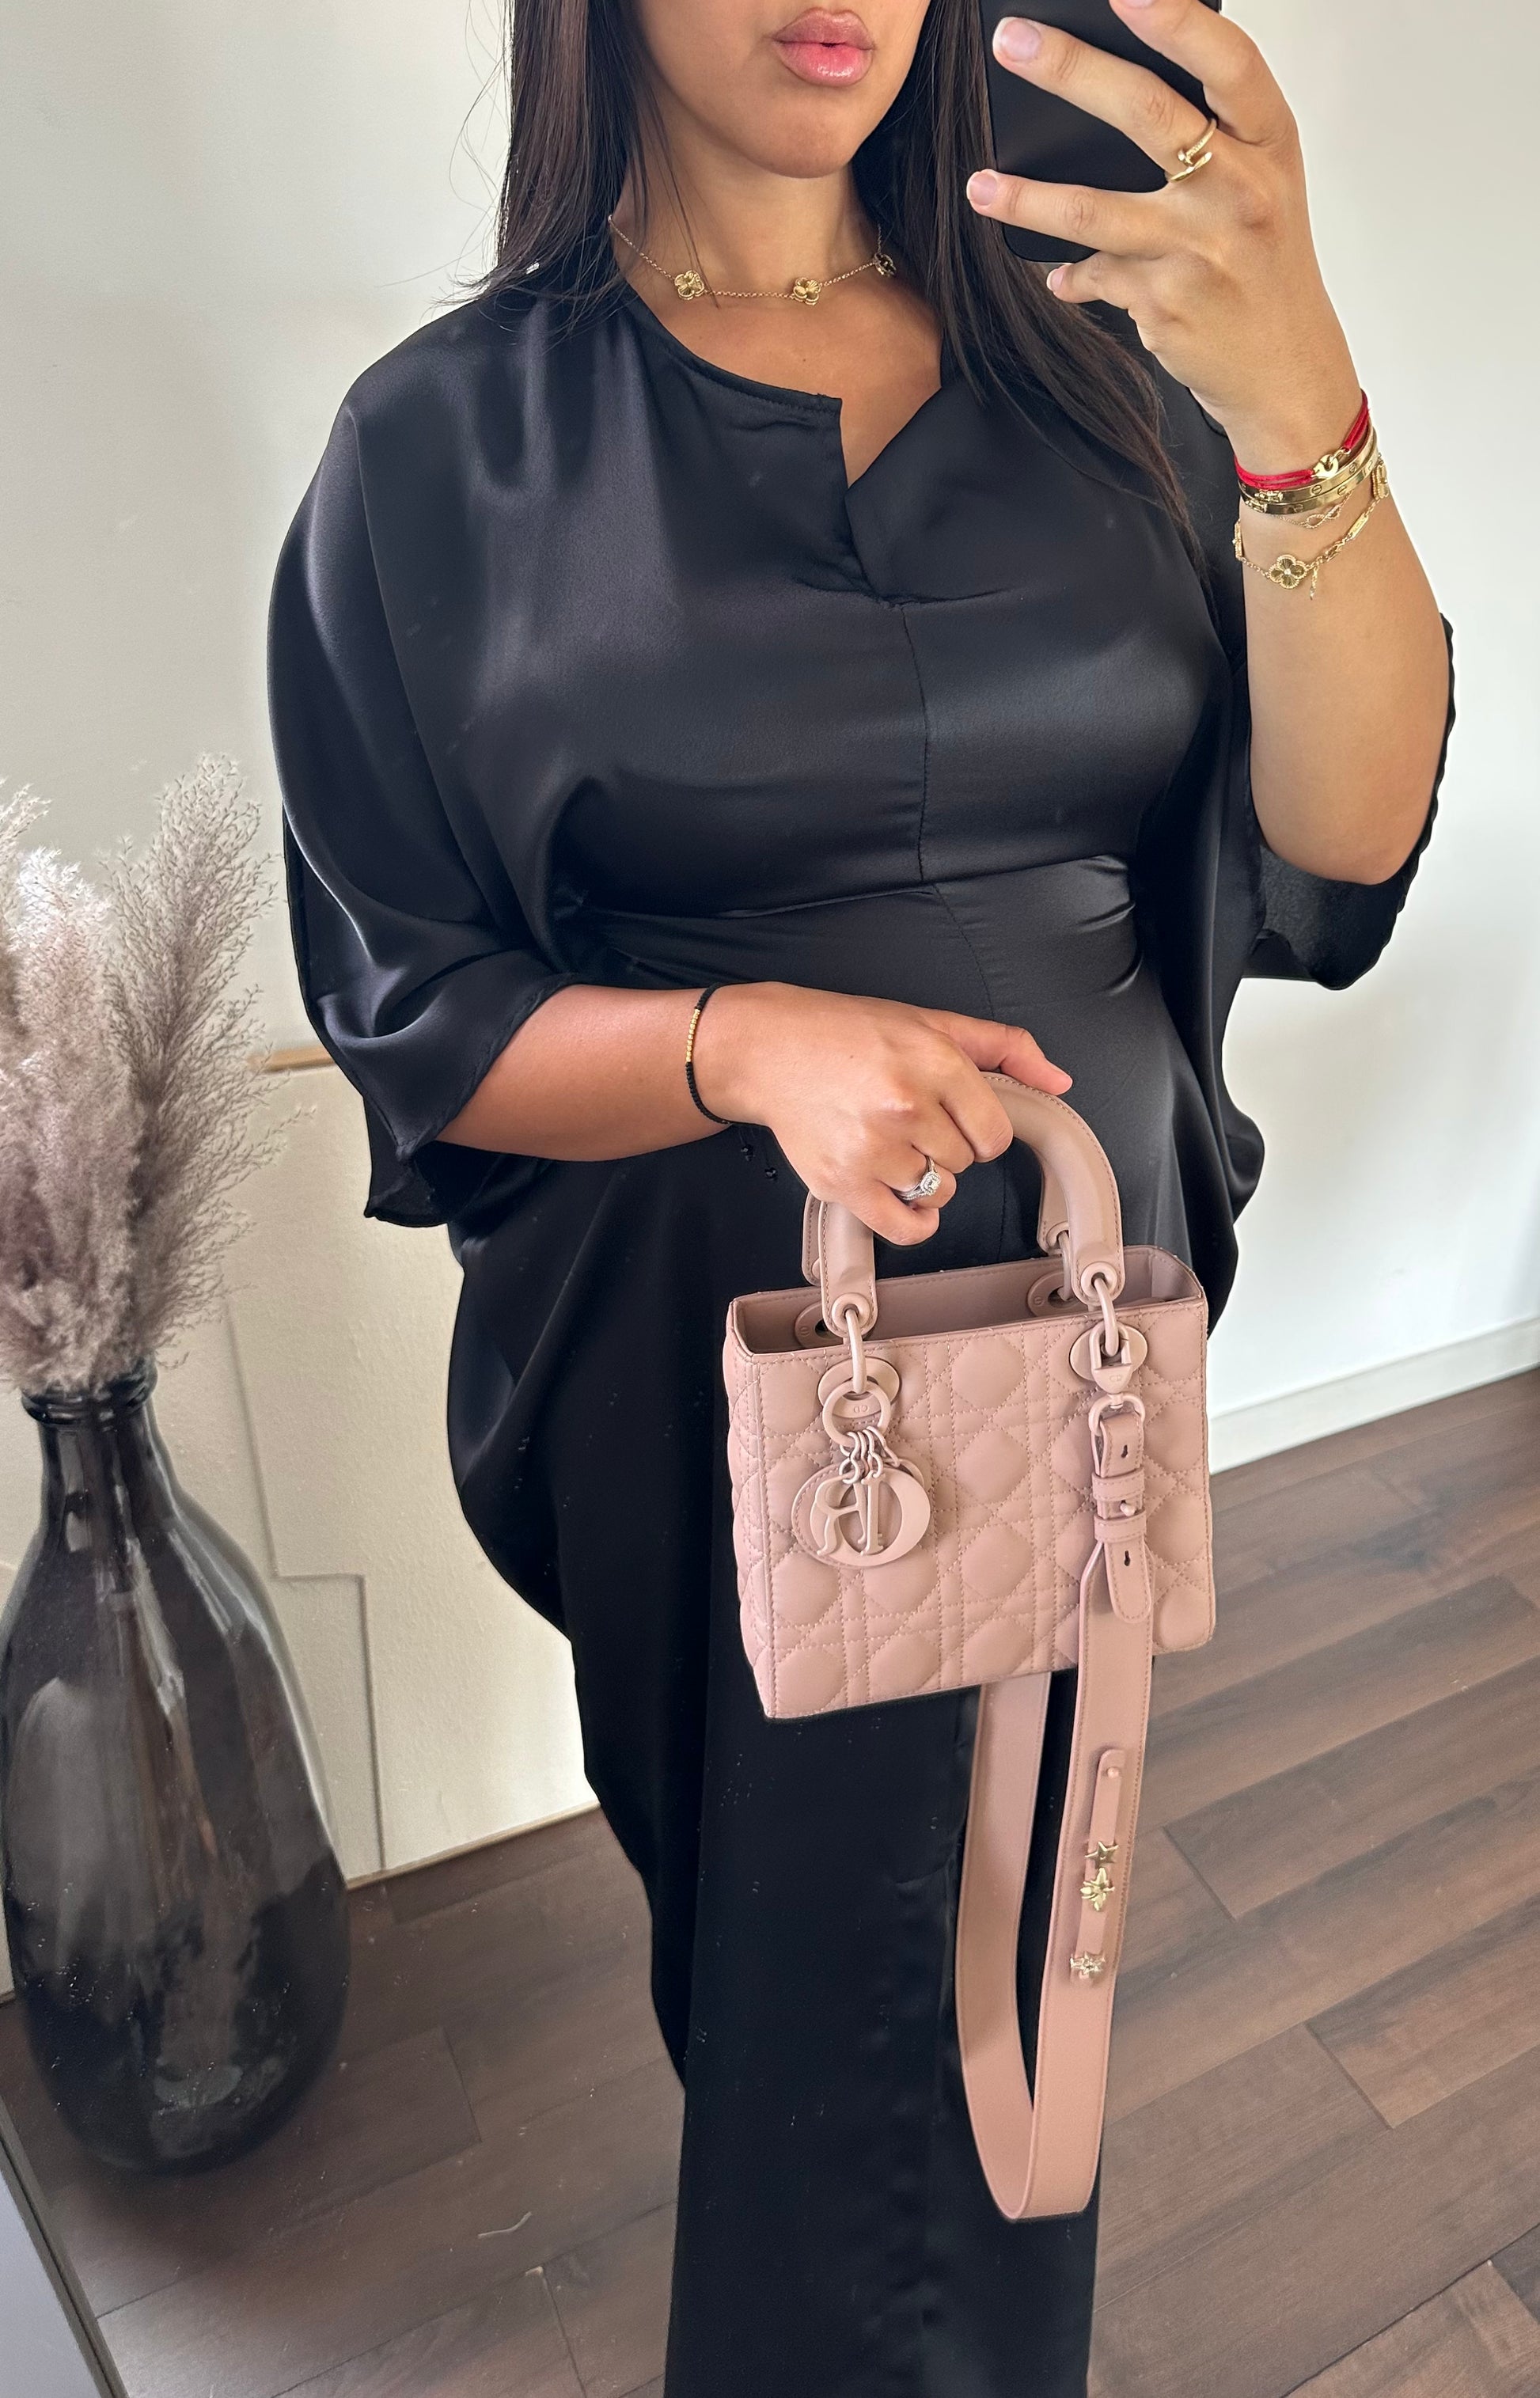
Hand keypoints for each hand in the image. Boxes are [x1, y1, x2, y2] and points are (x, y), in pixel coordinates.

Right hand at [691, 982, 1072, 1245]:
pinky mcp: (842, 1182)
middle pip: (966, 1163)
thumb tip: (1058, 1080)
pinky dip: (913, 1220)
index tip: (954, 1115)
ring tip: (889, 1141)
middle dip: (946, 1145)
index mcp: (935, 1062)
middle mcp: (906, 1105)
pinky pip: (905, 1227)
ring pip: (938, 1193)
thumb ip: (1004, 1048)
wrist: (768, 1049)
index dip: (979, 1128)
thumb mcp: (931, 1022)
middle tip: (909, 1118)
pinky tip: (902, 1195)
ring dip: (922, 1176)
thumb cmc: (847, 1033)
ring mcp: (873, 1148)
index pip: (995, 1134)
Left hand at [967, 0, 1362, 471]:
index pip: (1230, 62)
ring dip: (1029, 198)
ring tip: (981, 186)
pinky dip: (1071, 275)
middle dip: (1070, 70)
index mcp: (1270, 144)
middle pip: (1148, 115)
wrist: (1286, 370)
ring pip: (1097, 210)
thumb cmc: (1264, 263)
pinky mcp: (1165, 304)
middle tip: (1011, 42)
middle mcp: (1240, 190)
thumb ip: (1213, 134)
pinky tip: (1058, 276)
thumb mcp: (1263, 184)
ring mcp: (1201, 250)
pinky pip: (1095, 275)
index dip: (1178, 20)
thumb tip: (1116, 80)